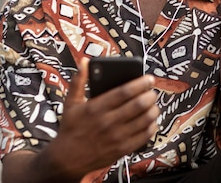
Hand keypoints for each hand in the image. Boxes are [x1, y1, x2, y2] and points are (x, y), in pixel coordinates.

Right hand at [46, 59, 159, 180]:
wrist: (67, 160)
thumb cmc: (70, 128)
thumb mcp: (70, 103)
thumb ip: (78, 80)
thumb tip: (85, 61)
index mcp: (96, 108)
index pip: (125, 92)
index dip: (141, 83)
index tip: (149, 78)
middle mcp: (108, 122)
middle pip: (139, 104)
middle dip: (150, 95)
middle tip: (152, 91)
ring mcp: (117, 137)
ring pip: (145, 119)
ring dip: (153, 109)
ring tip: (152, 104)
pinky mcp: (122, 149)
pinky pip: (145, 136)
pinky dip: (152, 125)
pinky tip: (150, 120)